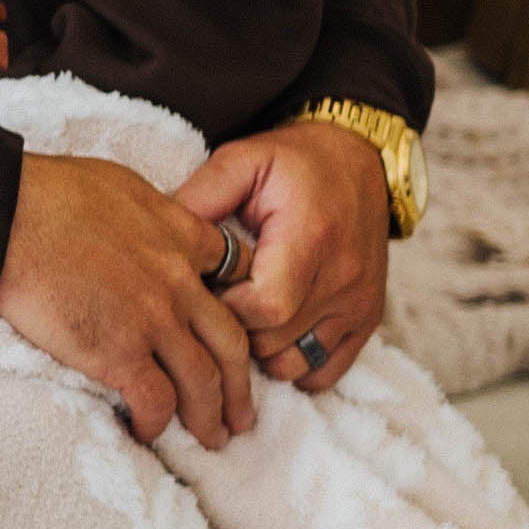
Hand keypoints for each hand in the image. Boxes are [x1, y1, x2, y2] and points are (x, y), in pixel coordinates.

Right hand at [0, 152, 253, 448]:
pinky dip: (157, 422)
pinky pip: (155, 401)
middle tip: (241, 413)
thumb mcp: (122, 184)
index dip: (250, 308)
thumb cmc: (48, 192)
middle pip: (231, 344)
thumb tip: (150, 228)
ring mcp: (153, 321)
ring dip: (209, 416)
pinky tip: (149, 431)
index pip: (241, 276)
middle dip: (240, 385)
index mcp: (183, 236)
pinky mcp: (118, 353)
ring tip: (210, 438)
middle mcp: (180, 283)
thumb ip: (154, 213)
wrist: (5, 217)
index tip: (243, 333)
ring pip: (202, 382)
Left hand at [173, 115, 389, 393]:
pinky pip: (326, 371)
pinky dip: (295, 366)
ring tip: (242, 318)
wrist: (360, 158)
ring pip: (295, 364)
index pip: (263, 308)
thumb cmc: (294, 161)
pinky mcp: (368, 317)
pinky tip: (272, 338)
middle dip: (233, 331)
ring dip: (259, 352)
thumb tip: (161, 241)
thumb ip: (202, 198)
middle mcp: (341, 278)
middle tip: (216, 303)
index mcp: (310, 238)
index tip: (206, 289)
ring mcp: (358, 302)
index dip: (224, 310)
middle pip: (273, 341)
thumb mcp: (242, 161)